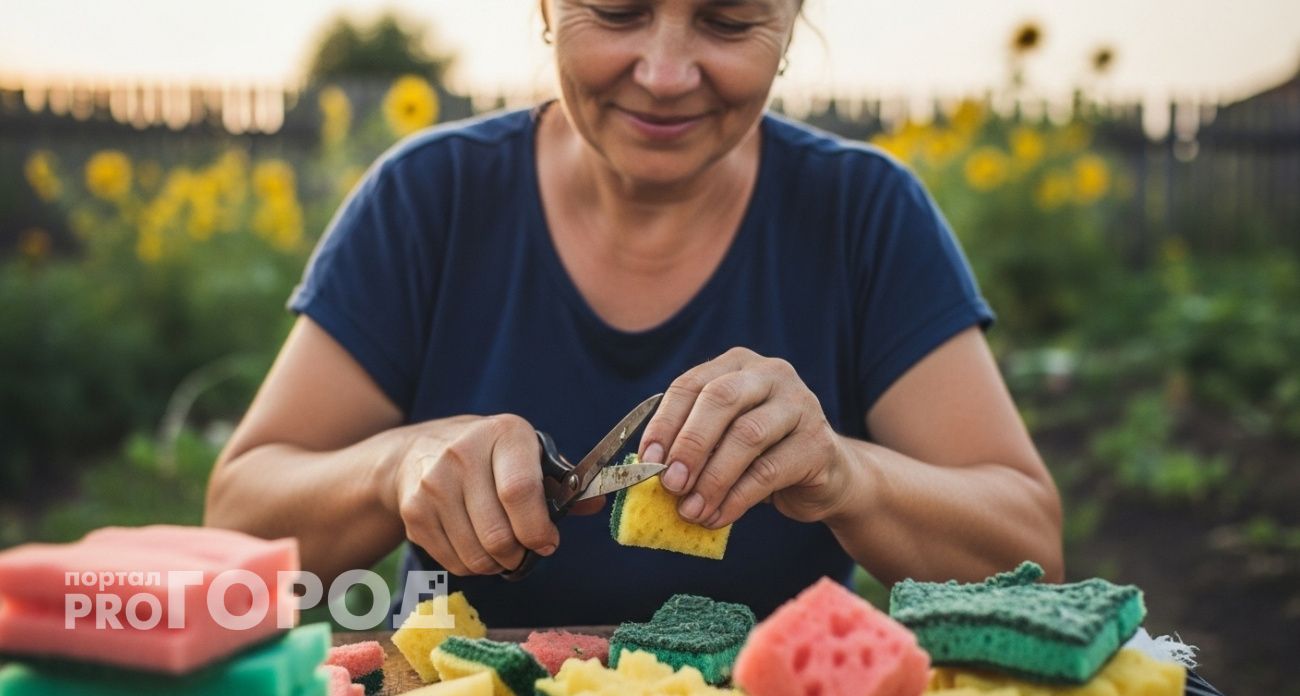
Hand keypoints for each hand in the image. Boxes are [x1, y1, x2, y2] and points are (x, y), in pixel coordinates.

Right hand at [387, 414, 602, 575]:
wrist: (418, 451)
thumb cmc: (489, 455)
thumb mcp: (527, 454)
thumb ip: (561, 482)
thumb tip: (597, 503)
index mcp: (504, 434)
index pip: (520, 491)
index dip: (538, 528)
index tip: (548, 543)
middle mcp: (462, 454)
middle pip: (498, 534)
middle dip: (520, 555)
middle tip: (525, 551)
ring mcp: (433, 484)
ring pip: (476, 555)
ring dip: (497, 564)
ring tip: (502, 549)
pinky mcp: (414, 512)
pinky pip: (454, 562)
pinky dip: (472, 566)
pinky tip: (475, 544)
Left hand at [639, 347, 856, 528]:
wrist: (826, 476)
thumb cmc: (761, 454)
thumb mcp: (723, 440)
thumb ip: (692, 444)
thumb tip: (650, 470)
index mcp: (737, 365)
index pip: (692, 384)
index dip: (665, 422)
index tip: (647, 459)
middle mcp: (771, 374)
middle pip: (721, 399)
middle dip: (690, 444)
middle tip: (670, 483)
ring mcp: (800, 405)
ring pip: (747, 435)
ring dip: (712, 478)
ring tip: (691, 510)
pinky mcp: (818, 443)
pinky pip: (769, 471)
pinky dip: (737, 498)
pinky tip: (717, 517)